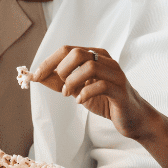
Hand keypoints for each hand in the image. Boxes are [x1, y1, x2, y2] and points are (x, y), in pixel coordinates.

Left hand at [30, 46, 159, 142]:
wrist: (132, 118)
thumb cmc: (104, 100)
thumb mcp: (77, 90)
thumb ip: (58, 82)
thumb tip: (35, 76)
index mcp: (95, 56)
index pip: (67, 50)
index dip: (48, 62)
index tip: (36, 75)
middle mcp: (106, 60)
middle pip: (78, 53)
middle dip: (62, 70)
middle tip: (62, 86)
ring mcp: (115, 74)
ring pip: (89, 66)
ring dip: (72, 82)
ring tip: (69, 94)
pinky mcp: (121, 89)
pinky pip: (101, 85)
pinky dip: (85, 93)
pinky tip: (81, 101)